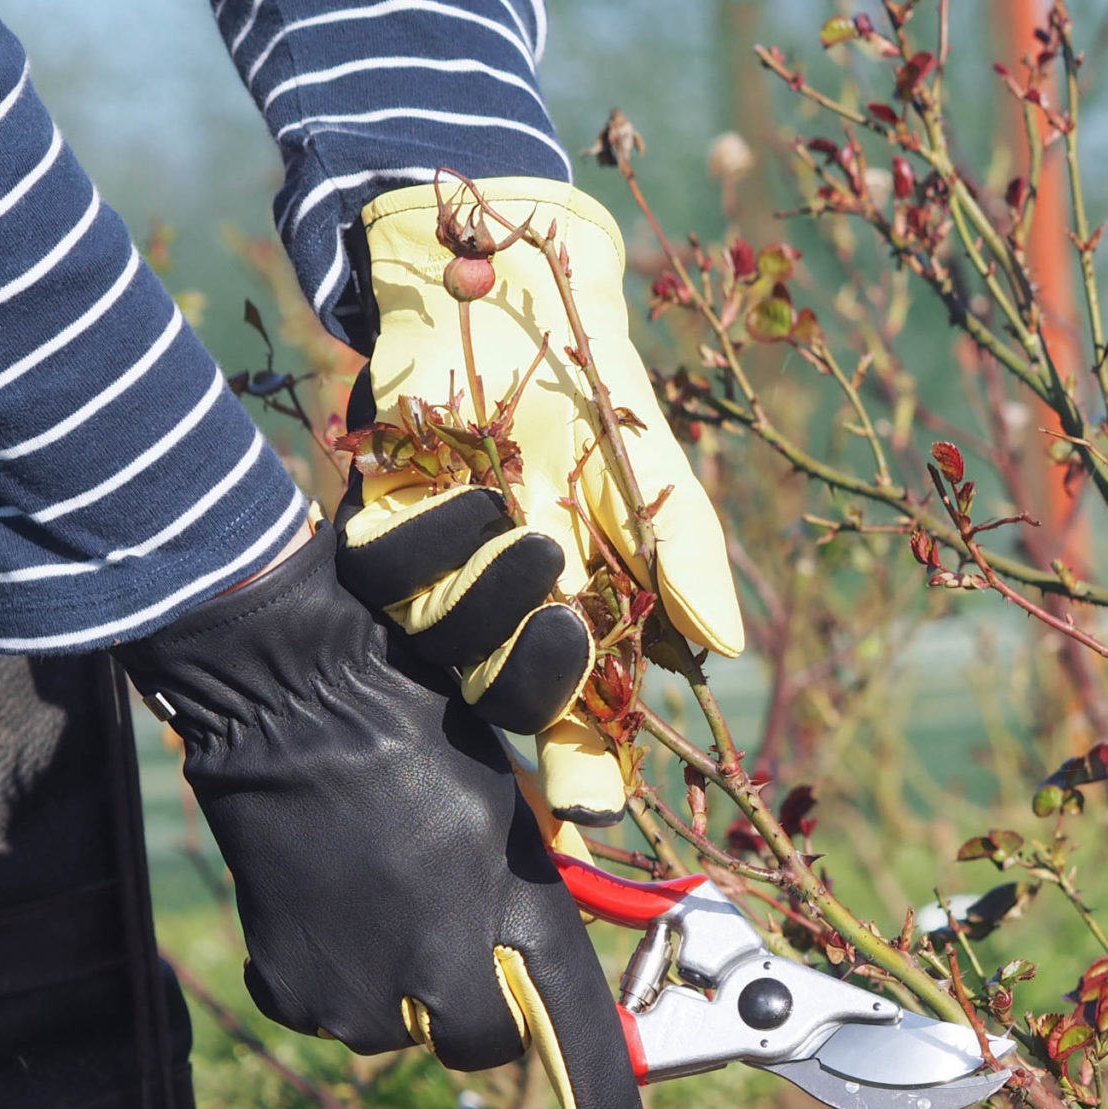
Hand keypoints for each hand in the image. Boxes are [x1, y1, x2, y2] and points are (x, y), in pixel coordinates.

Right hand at [117, 527, 644, 1108]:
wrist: (298, 706)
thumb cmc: (420, 744)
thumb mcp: (511, 824)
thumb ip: (534, 911)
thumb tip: (538, 968)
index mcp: (511, 928)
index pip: (572, 1041)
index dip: (604, 1100)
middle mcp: (433, 983)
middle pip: (476, 1040)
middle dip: (479, 1001)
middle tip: (458, 923)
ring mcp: (352, 997)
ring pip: (399, 1027)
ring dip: (402, 985)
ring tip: (388, 891)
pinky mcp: (289, 987)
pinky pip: (332, 1009)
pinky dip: (340, 972)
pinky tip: (338, 902)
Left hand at [337, 176, 742, 823]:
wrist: (517, 300)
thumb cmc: (599, 400)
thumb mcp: (656, 482)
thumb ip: (687, 563)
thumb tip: (726, 652)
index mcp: (576, 619)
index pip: (582, 720)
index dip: (587, 771)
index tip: (595, 808)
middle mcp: (501, 614)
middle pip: (508, 706)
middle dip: (540, 705)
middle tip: (574, 670)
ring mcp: (439, 578)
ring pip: (450, 648)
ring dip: (497, 606)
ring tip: (540, 535)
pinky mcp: (382, 529)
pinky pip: (390, 579)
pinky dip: (438, 547)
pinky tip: (483, 501)